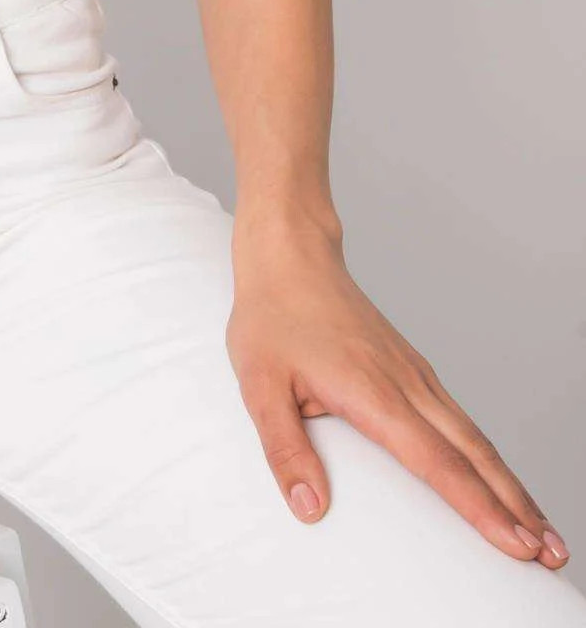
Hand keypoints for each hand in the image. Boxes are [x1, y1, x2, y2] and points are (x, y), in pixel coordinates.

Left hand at [227, 216, 569, 568]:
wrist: (290, 255)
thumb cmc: (272, 317)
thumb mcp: (259, 384)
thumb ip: (284, 448)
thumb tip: (309, 507)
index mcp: (375, 394)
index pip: (439, 463)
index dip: (480, 509)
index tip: (517, 546)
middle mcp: (408, 385)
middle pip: (476, 456)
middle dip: (518, 510)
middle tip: (552, 556)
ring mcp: (416, 375)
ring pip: (476, 438)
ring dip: (512, 487)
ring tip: (543, 534)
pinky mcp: (413, 370)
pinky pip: (461, 421)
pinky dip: (489, 458)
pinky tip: (499, 481)